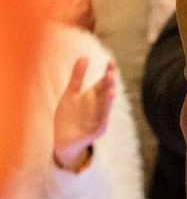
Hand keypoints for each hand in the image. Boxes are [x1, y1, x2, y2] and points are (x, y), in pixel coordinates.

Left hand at [53, 56, 114, 171]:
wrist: (63, 141)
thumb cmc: (68, 116)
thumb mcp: (70, 94)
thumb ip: (77, 77)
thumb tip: (84, 56)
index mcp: (94, 95)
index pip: (104, 81)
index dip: (108, 71)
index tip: (111, 60)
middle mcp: (99, 105)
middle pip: (106, 92)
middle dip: (109, 84)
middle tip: (109, 74)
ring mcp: (98, 118)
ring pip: (106, 108)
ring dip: (109, 101)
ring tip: (111, 91)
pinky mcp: (95, 132)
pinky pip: (100, 126)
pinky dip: (103, 120)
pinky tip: (104, 117)